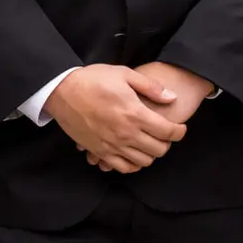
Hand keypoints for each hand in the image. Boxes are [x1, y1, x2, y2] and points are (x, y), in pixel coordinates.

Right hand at [86, 61, 215, 167]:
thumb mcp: (124, 74)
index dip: (179, 132)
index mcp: (135, 114)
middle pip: (159, 150)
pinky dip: (133, 164)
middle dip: (167, 143)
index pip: (168, 132)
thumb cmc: (93, 80)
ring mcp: (112, 145)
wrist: (62, 91)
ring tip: (148, 142)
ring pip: (143, 162)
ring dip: (151, 154)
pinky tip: (133, 153)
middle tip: (164, 134)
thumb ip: (151, 87)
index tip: (180, 128)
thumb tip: (172, 98)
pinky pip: (123, 168)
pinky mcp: (100, 152)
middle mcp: (126, 134)